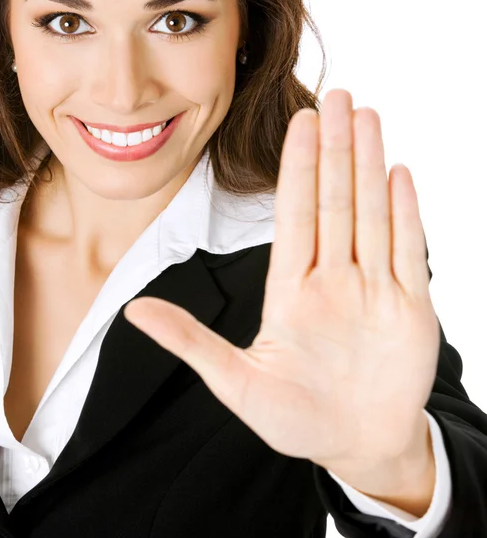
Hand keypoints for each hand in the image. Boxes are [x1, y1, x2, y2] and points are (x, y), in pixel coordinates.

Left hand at [123, 89, 439, 470]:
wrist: (354, 446)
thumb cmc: (294, 419)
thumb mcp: (234, 384)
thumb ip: (190, 341)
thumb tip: (133, 311)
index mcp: (289, 290)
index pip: (293, 214)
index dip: (297, 168)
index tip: (300, 123)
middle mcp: (331, 279)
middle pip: (333, 201)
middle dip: (336, 149)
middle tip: (340, 97)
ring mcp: (373, 290)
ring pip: (371, 214)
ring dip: (370, 166)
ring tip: (368, 118)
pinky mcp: (410, 309)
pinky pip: (407, 252)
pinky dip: (406, 213)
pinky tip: (399, 173)